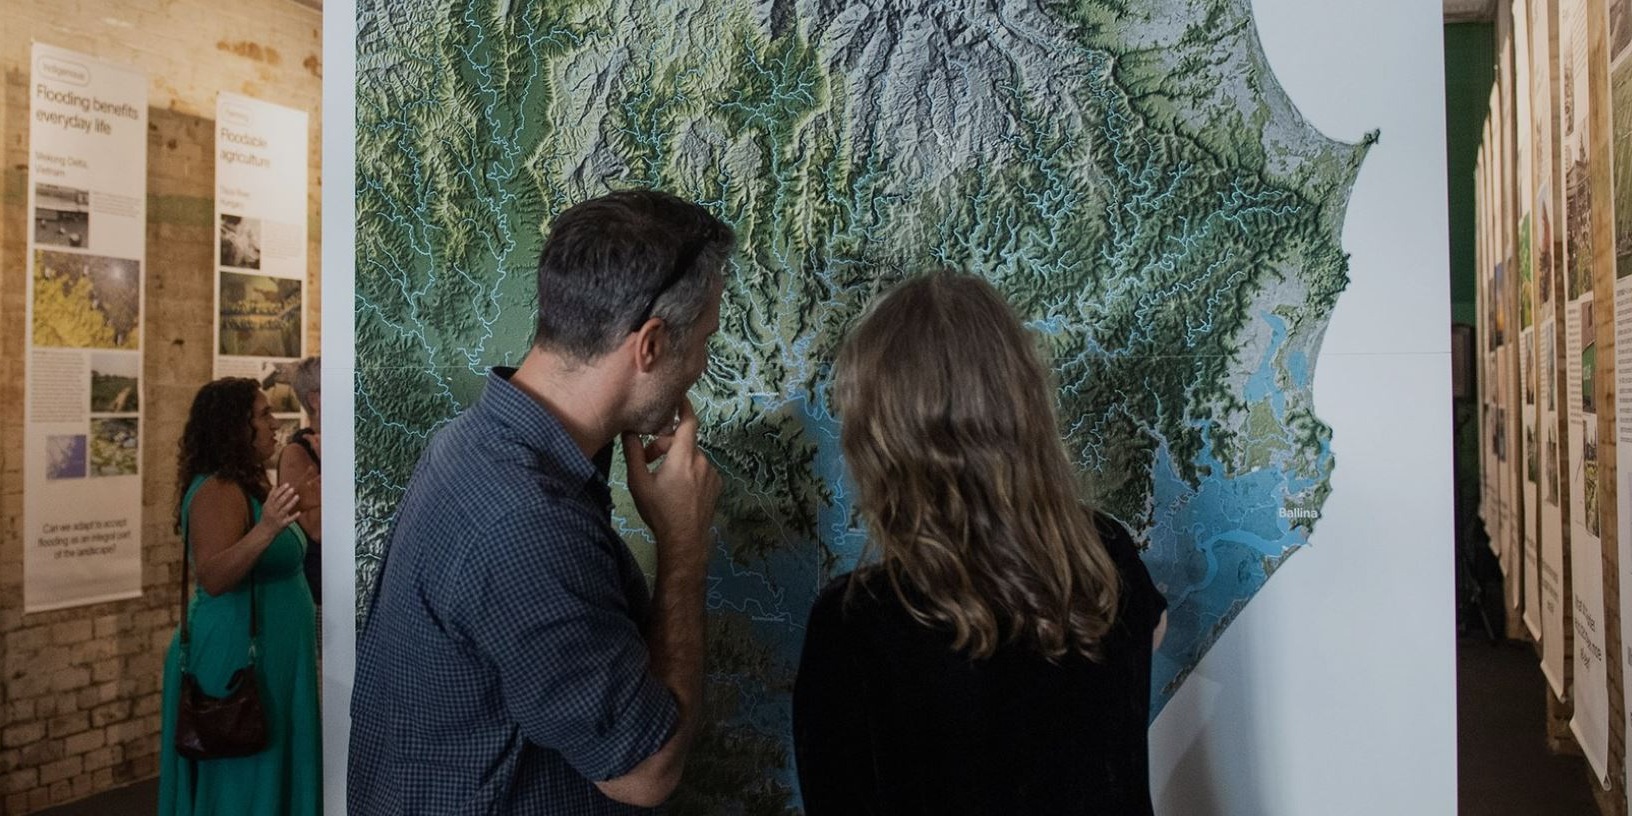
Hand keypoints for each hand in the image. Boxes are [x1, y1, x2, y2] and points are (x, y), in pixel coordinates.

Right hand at [255, 483, 301, 533]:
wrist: (264, 530)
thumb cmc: (267, 516)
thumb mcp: (266, 505)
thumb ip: (270, 496)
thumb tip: (274, 486)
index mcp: (268, 505)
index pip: (274, 496)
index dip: (281, 490)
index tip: (287, 484)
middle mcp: (272, 511)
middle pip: (279, 502)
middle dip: (286, 495)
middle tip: (292, 489)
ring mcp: (277, 518)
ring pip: (285, 509)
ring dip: (291, 503)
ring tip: (297, 496)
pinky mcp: (282, 524)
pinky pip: (288, 520)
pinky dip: (294, 516)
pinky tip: (299, 512)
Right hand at [622, 398, 719, 566]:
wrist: (684, 540)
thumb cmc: (659, 511)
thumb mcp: (639, 482)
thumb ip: (633, 453)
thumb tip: (628, 431)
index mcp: (683, 456)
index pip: (688, 421)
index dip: (683, 406)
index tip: (678, 397)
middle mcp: (701, 460)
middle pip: (682, 442)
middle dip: (664, 445)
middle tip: (647, 460)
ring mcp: (712, 474)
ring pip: (691, 457)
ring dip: (676, 460)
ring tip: (661, 478)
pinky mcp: (716, 486)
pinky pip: (700, 470)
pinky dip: (688, 472)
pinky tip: (677, 489)